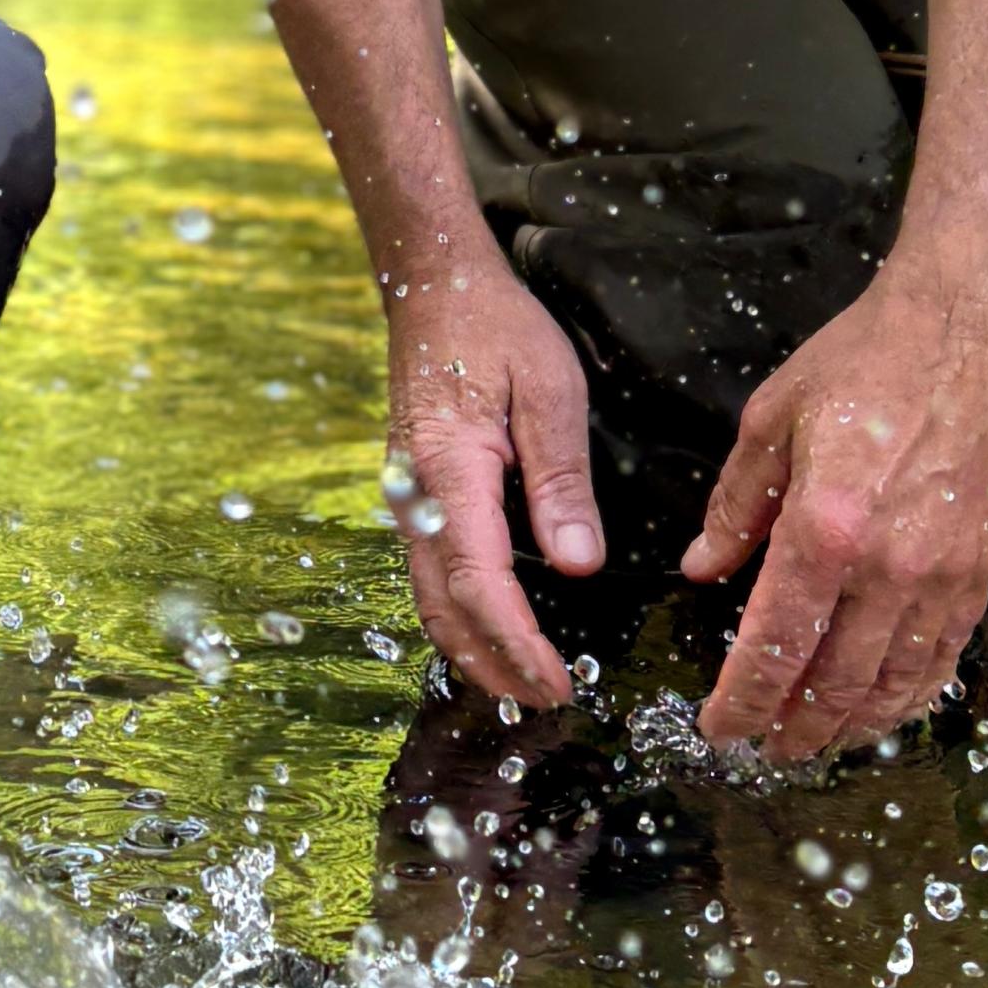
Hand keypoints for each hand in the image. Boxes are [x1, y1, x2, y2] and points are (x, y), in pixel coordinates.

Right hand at [382, 251, 599, 711]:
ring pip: (429, 597)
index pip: (480, 584)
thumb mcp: (550, 389)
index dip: (518, 643)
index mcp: (449, 471)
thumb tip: (580, 565)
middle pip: (445, 607)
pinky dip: (459, 616)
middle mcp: (416, 496)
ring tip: (524, 684)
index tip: (559, 682)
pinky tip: (492, 631)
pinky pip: (429, 572)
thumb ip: (562, 480)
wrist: (431, 286)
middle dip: (494, 665)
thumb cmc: (496, 327)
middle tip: (551, 702)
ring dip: (473, 649)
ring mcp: (407, 498)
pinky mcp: (414, 494)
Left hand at [681, 257, 987, 760]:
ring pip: (894, 682)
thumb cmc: (871, 357)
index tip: (719, 728)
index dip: (743, 699)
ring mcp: (944, 573)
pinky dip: (912, 694)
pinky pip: (943, 655)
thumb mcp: (775, 418)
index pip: (775, 643)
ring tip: (817, 742)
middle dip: (794, 726)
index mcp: (826, 527)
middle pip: (836, 681)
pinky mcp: (981, 569)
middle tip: (764, 749)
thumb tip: (703, 568)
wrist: (976, 323)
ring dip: (852, 724)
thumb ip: (736, 504)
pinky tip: (886, 707)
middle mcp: (889, 566)